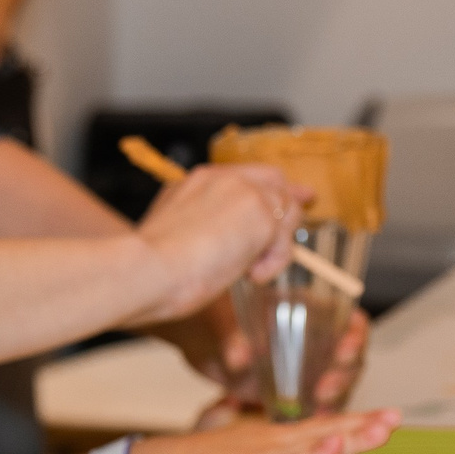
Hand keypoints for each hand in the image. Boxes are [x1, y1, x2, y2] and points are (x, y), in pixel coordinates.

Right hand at [131, 164, 307, 323]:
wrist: (146, 270)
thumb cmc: (148, 267)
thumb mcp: (173, 235)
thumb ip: (200, 227)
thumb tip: (218, 244)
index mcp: (195, 181)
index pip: (243, 176)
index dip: (265, 187)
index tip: (282, 193)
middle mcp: (222, 179)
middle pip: (273, 180)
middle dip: (289, 197)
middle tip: (308, 202)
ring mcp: (245, 193)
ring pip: (285, 211)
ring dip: (275, 245)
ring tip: (249, 272)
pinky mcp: (262, 216)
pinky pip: (284, 242)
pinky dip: (273, 263)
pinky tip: (250, 276)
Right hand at [132, 410, 398, 453]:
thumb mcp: (266, 448)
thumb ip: (302, 443)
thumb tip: (342, 434)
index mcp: (283, 444)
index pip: (327, 430)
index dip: (360, 425)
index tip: (394, 416)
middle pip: (315, 444)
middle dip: (350, 436)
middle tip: (384, 426)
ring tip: (334, 445)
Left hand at [210, 307, 371, 413]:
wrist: (207, 344)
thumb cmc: (221, 322)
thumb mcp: (225, 325)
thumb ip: (234, 339)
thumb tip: (238, 357)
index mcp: (312, 311)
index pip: (351, 322)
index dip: (355, 336)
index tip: (343, 350)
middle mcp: (320, 340)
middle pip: (352, 358)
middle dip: (343, 375)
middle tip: (323, 389)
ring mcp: (313, 368)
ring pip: (340, 384)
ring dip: (335, 398)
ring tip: (317, 408)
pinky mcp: (301, 391)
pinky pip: (321, 404)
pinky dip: (319, 413)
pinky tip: (310, 420)